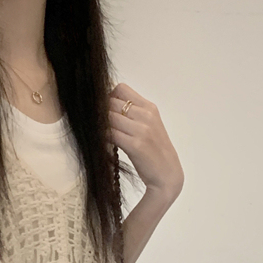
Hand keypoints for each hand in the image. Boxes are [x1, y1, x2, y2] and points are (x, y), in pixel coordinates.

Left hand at [108, 82, 183, 199]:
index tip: (104, 110)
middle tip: (96, 124)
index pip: (121, 89)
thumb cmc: (154, 152)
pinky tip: (102, 143)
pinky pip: (110, 135)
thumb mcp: (148, 126)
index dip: (108, 97)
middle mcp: (146, 115)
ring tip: (98, 134)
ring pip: (109, 118)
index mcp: (149, 107)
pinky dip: (103, 137)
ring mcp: (141, 130)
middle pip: (111, 102)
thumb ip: (133, 114)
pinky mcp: (135, 145)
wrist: (167, 173)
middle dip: (100, 112)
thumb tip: (108, 107)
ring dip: (99, 125)